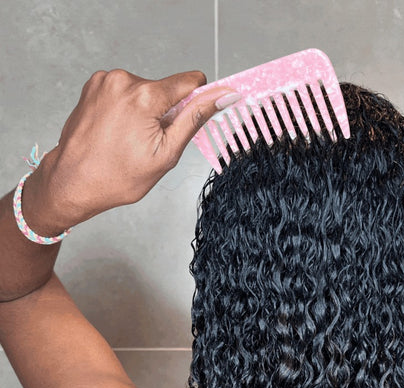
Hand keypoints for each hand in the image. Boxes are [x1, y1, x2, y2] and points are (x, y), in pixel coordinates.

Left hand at [23, 69, 238, 233]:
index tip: (191, 118)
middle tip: (149, 141)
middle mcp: (123, 80)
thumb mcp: (166, 153)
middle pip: (166, 89)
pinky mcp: (94, 85)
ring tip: (130, 138)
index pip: (190, 81)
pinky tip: (118, 130)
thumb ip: (195, 119)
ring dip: (146, 111)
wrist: (73, 181)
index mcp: (144, 96)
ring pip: (146, 91)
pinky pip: (126, 92)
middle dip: (165, 113)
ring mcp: (105, 81)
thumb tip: (221, 97)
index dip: (197, 100)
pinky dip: (128, 108)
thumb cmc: (117, 176)